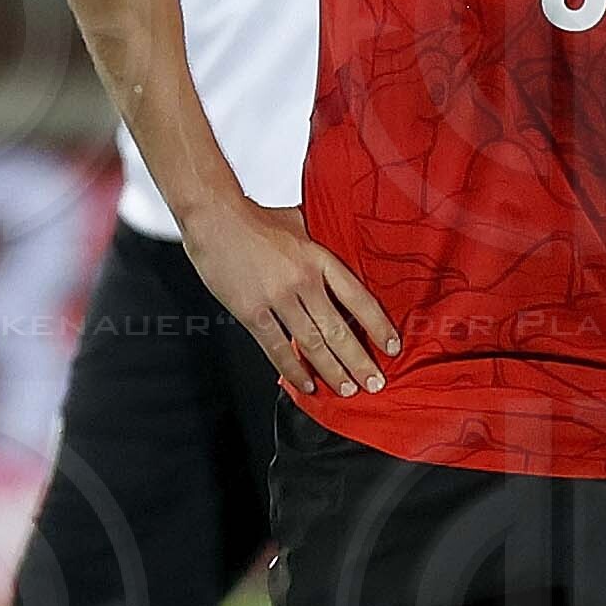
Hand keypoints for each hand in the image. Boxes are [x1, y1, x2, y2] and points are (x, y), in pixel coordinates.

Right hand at [187, 198, 399, 395]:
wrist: (214, 216)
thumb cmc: (253, 218)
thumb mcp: (299, 223)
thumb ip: (318, 241)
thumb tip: (335, 243)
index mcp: (319, 258)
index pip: (359, 299)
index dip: (378, 326)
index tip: (391, 346)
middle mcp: (303, 279)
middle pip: (339, 329)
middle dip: (359, 361)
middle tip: (374, 382)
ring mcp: (277, 297)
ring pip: (312, 343)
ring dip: (332, 371)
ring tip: (347, 389)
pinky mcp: (251, 311)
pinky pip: (277, 347)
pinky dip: (293, 369)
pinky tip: (306, 384)